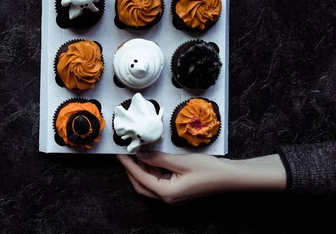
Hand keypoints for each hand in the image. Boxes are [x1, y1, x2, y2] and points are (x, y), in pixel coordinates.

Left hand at [117, 151, 286, 203]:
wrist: (230, 177)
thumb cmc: (208, 169)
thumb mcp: (180, 161)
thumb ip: (158, 158)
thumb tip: (139, 153)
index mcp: (167, 193)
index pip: (140, 177)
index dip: (128, 164)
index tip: (119, 153)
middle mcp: (168, 198)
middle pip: (141, 185)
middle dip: (131, 169)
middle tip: (125, 153)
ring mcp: (173, 196)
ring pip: (149, 183)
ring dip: (142, 169)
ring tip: (136, 152)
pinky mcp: (178, 191)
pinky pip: (159, 182)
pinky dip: (152, 171)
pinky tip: (151, 158)